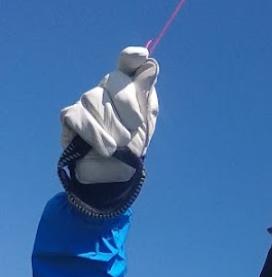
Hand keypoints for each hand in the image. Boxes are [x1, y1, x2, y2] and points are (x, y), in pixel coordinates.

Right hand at [60, 46, 158, 184]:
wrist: (114, 174)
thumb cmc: (133, 147)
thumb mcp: (146, 123)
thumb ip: (146, 94)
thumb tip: (151, 64)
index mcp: (129, 87)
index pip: (128, 64)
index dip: (132, 57)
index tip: (142, 56)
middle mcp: (106, 88)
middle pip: (116, 80)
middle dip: (130, 106)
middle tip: (135, 127)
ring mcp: (86, 99)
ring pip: (97, 100)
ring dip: (114, 127)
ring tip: (120, 144)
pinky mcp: (69, 115)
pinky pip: (80, 117)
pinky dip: (96, 134)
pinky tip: (106, 148)